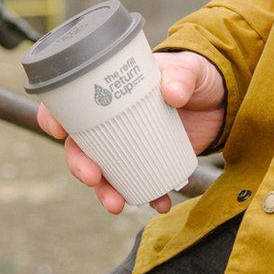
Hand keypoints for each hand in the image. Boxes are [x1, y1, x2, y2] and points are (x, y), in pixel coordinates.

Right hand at [36, 51, 224, 214]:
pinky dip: (148, 197)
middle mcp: (111, 120)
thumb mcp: (189, 69)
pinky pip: (140, 184)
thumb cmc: (194, 75)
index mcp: (108, 91)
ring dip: (106, 192)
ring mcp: (129, 144)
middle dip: (80, 166)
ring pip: (105, 172)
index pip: (69, 102)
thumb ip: (182, 76)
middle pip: (80, 145)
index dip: (54, 116)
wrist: (220, 99)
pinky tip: (160, 203)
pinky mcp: (150, 161)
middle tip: (93, 177)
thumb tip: (172, 93)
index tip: (57, 130)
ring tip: (118, 204)